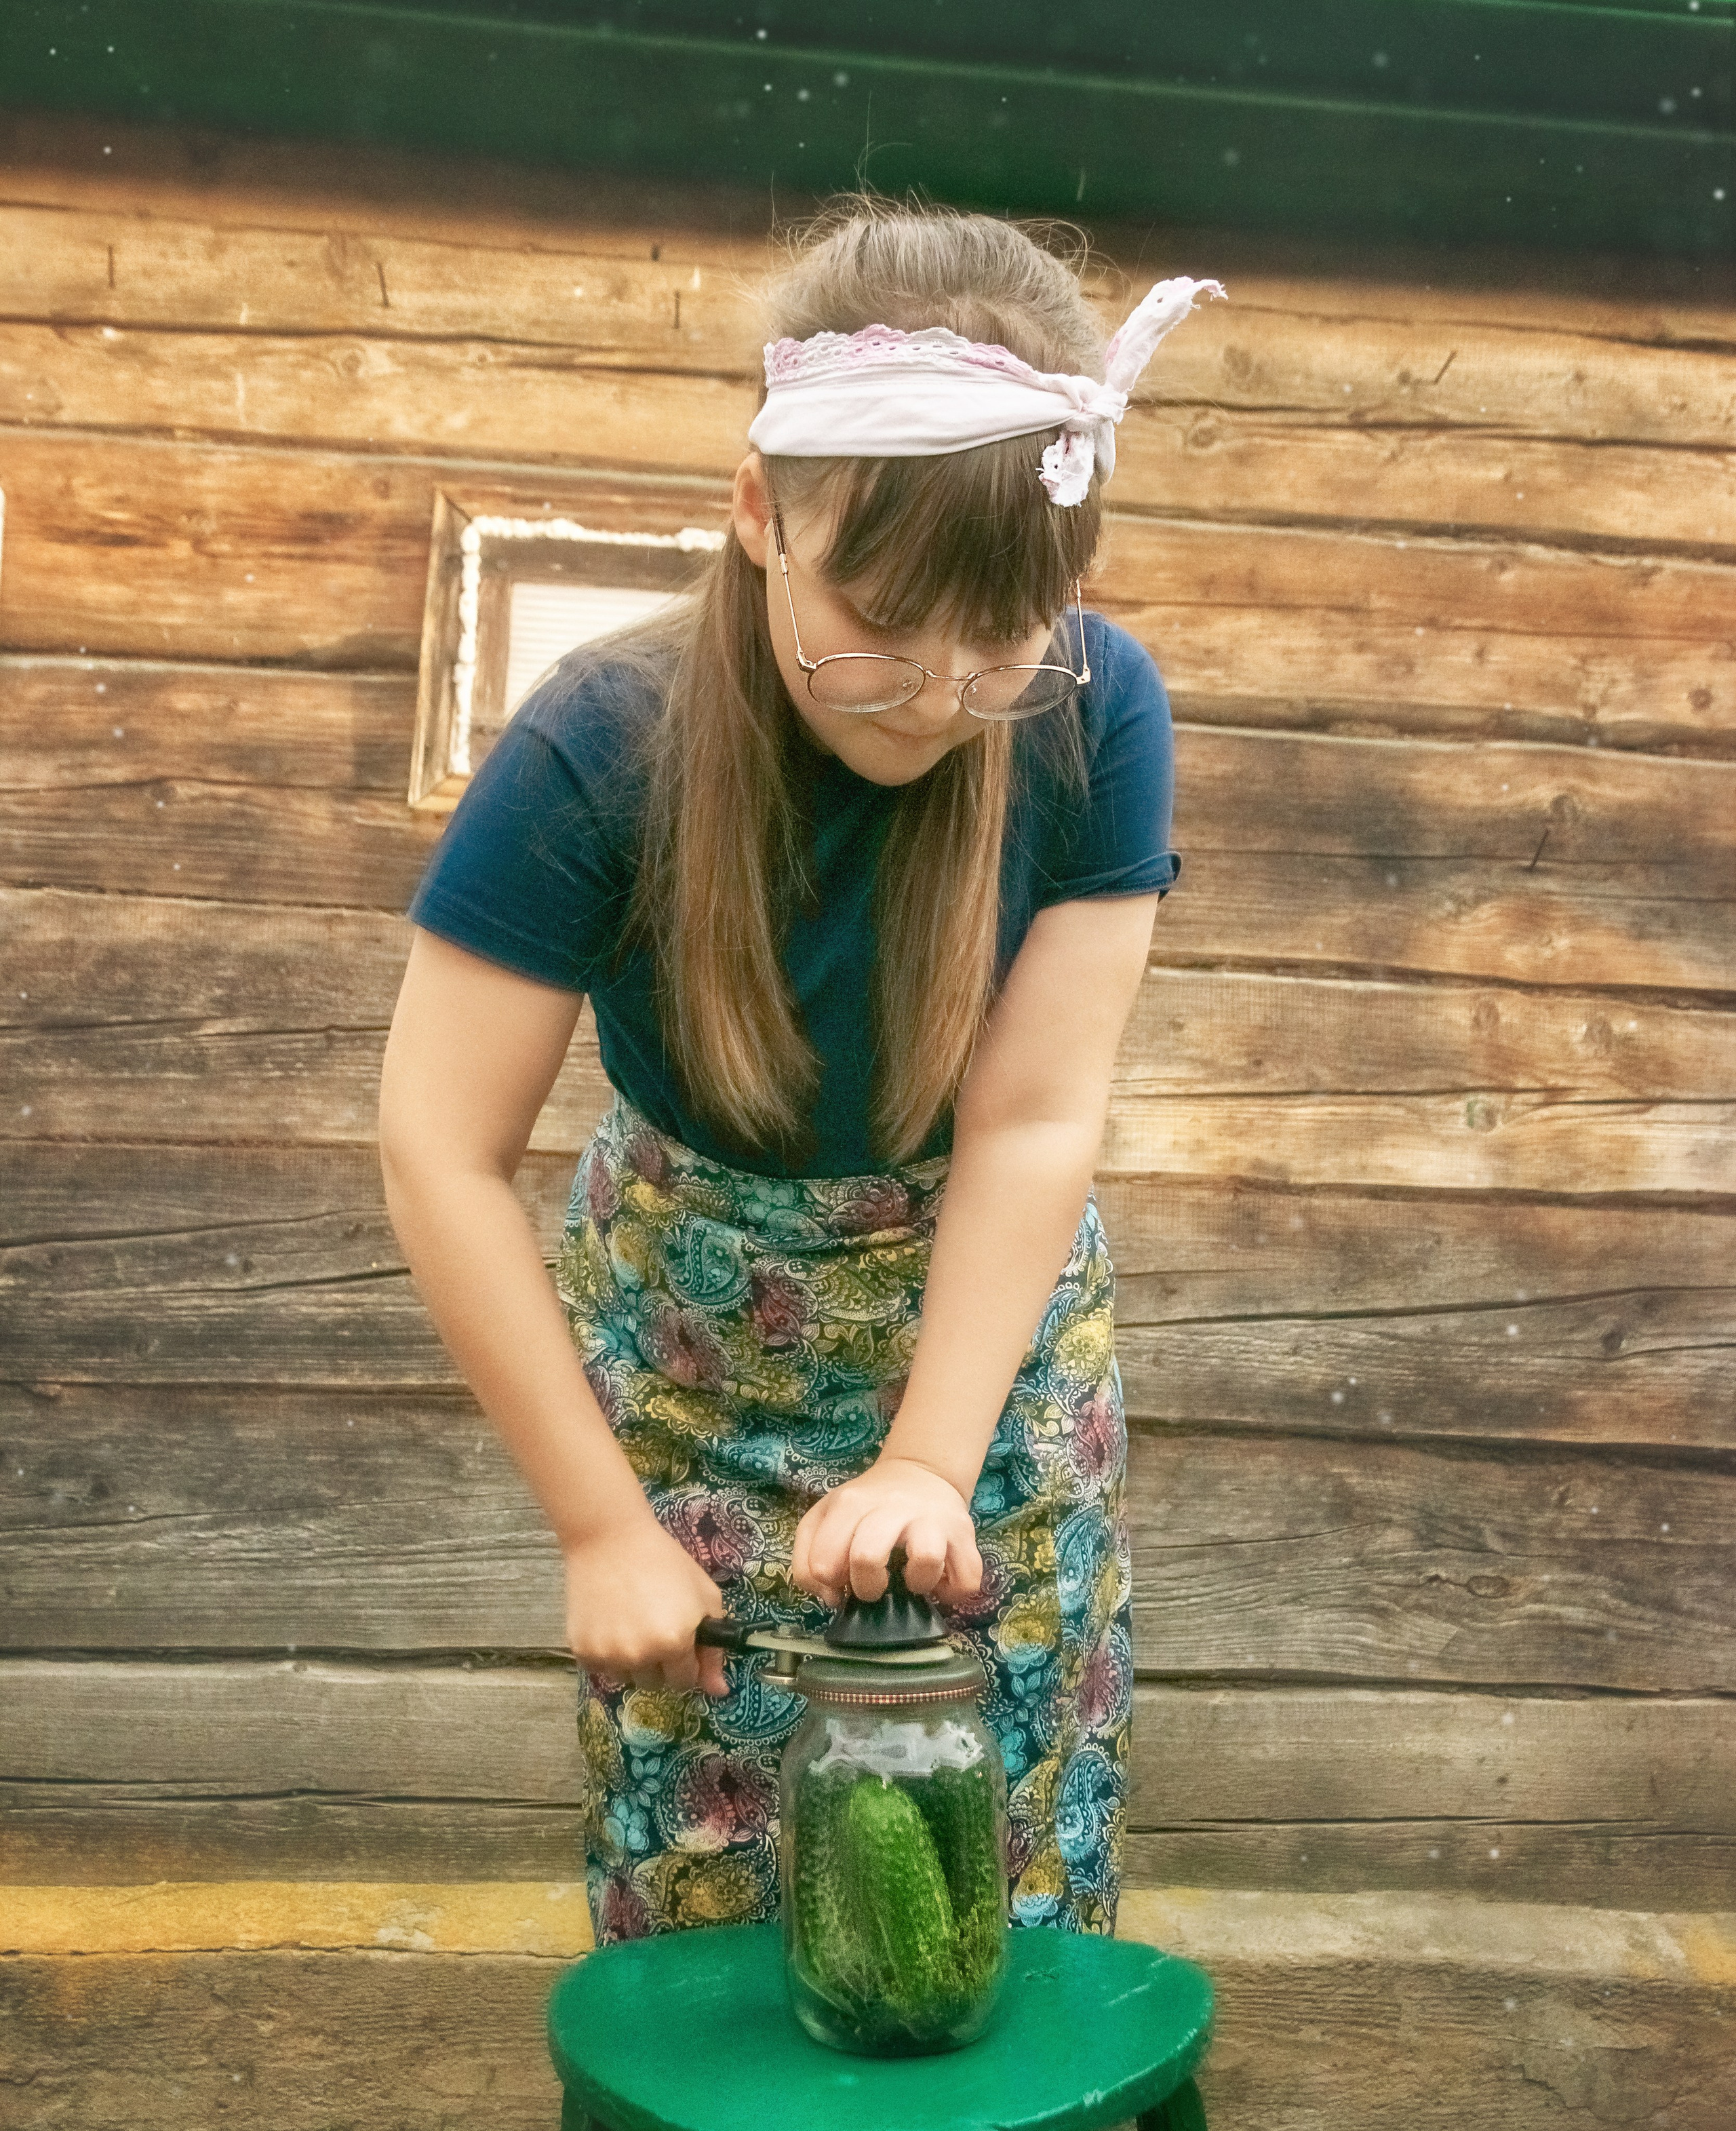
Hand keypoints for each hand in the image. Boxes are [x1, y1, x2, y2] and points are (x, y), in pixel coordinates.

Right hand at [562, 1515, 729, 1697]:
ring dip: (633, 1662)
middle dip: (660, 1664)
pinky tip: (610, 1623)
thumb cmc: (665, 1563)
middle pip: (656, 1684)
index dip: (686, 1662)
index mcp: (674, 1643)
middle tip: (654, 1629)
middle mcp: (640, 1655)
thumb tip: (719, 1692)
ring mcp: (608, 1655)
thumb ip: (714, 1649)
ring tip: (631, 1623)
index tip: (681, 1644)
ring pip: (627, 1679)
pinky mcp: (581, 1651)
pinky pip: (601, 1670)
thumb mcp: (704, 1598)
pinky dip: (608, 1654)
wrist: (610, 1539)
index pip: (685, 1681)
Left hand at [792, 1455, 983, 1609]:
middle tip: (874, 1587)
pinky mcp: (965, 1534)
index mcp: (850, 1504)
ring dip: (916, 1584)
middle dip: (866, 1587)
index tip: (841, 1580)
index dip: (829, 1584)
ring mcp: (931, 1519)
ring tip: (912, 1582)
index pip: (823, 1561)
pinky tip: (939, 1584)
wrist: (921, 1474)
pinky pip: (966, 1578)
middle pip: (867, 1556)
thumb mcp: (825, 1518)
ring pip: (925, 1558)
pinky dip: (952, 1593)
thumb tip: (831, 1597)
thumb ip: (808, 1557)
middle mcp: (891, 1507)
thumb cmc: (867, 1507)